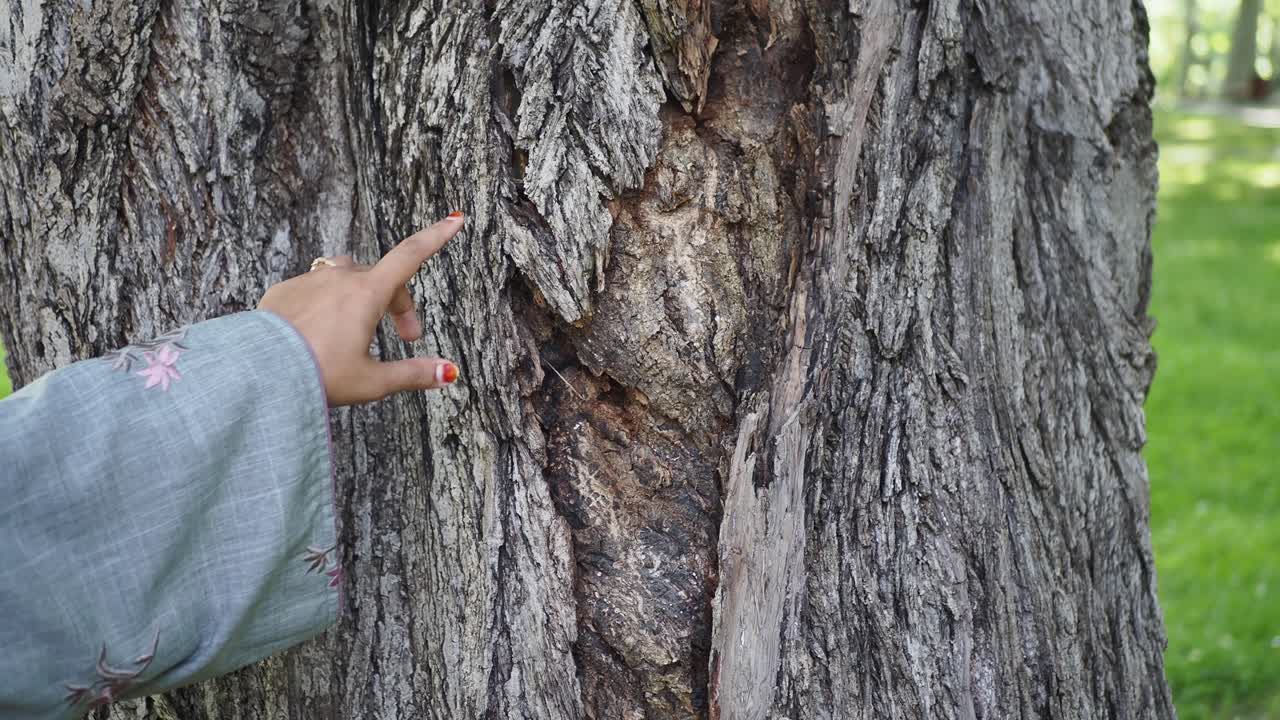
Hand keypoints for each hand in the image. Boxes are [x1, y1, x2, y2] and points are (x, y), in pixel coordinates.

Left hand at [258, 214, 463, 406]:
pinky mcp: (284, 291)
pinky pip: (314, 288)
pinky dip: (326, 303)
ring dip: (362, 297)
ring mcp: (309, 281)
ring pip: (347, 277)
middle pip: (382, 278)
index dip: (436, 237)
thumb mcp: (372, 381)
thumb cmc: (317, 377)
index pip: (411, 256)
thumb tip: (449, 372)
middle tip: (407, 338)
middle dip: (399, 304)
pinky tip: (320, 333)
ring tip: (359, 330)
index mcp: (367, 294)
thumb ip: (413, 374)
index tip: (454, 220)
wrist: (256, 374)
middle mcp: (340, 279)